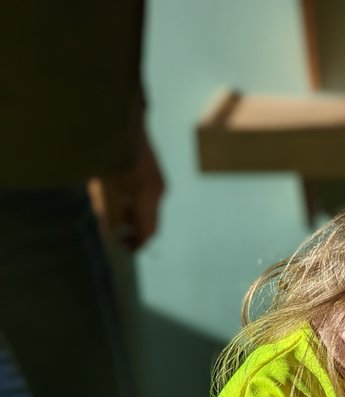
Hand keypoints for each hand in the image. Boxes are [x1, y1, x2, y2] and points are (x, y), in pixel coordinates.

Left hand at [88, 127, 164, 250]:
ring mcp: (156, 179)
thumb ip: (109, 214)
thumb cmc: (110, 151)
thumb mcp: (104, 187)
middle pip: (148, 220)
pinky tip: (116, 196)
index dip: (138, 244)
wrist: (118, 115)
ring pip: (145, 207)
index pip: (148, 231)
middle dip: (132, 230)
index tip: (125, 251)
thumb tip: (112, 235)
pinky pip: (145, 194)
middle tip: (114, 234)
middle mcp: (157, 190)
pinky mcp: (152, 170)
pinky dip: (132, 201)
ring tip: (110, 213)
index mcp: (148, 196)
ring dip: (130, 214)